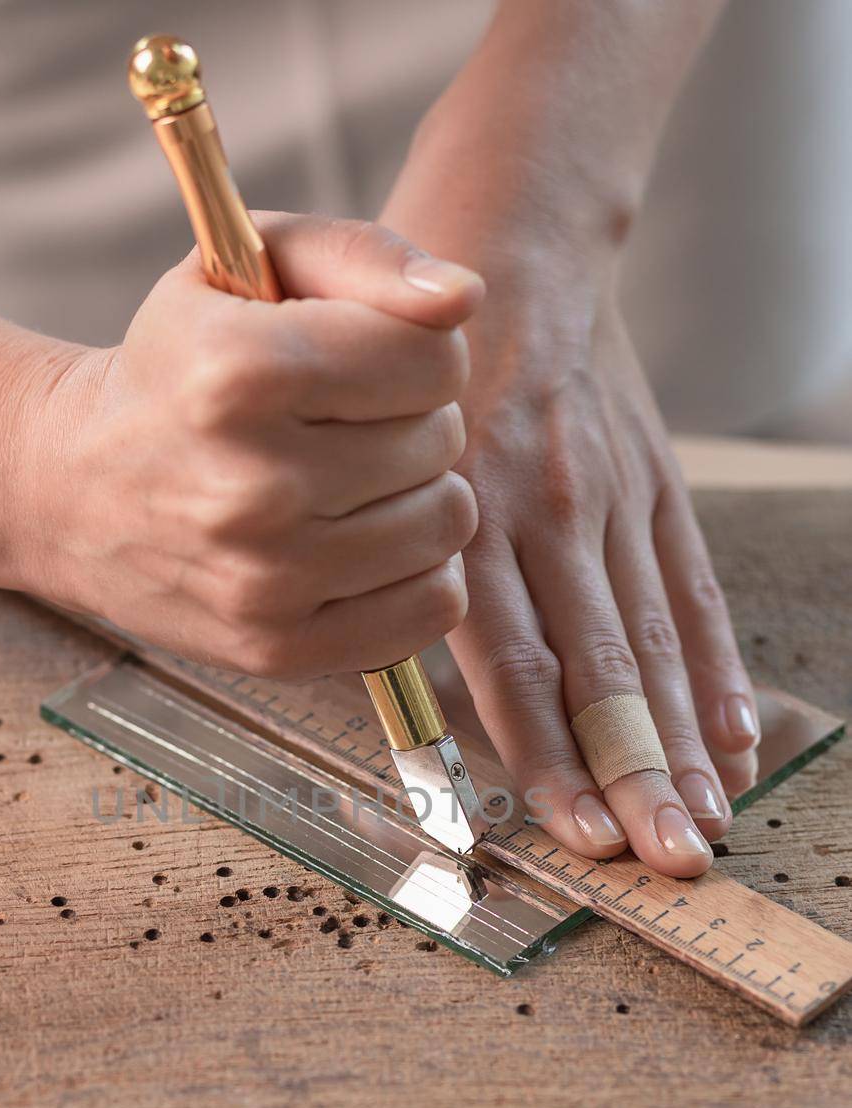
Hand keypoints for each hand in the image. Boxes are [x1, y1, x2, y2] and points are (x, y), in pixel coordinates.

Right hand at [3, 214, 483, 678]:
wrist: (70, 490)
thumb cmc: (180, 366)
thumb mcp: (246, 269)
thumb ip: (363, 255)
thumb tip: (463, 297)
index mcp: (239, 373)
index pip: (435, 359)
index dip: (416, 352)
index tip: (365, 362)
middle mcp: (251, 486)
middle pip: (441, 442)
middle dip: (408, 423)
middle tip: (340, 428)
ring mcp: (265, 581)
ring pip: (445, 524)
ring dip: (415, 498)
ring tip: (350, 486)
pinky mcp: (279, 650)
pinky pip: (429, 609)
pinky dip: (413, 574)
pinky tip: (358, 547)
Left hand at [451, 286, 758, 878]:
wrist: (510, 239)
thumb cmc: (421, 376)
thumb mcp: (380, 460)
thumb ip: (410, 576)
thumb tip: (426, 702)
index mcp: (469, 519)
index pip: (521, 665)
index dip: (553, 758)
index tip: (582, 836)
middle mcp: (546, 512)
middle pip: (601, 666)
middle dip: (638, 771)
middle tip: (671, 856)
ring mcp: (612, 493)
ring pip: (653, 637)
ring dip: (685, 737)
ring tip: (710, 818)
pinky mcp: (656, 474)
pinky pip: (691, 581)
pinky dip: (715, 661)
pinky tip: (738, 731)